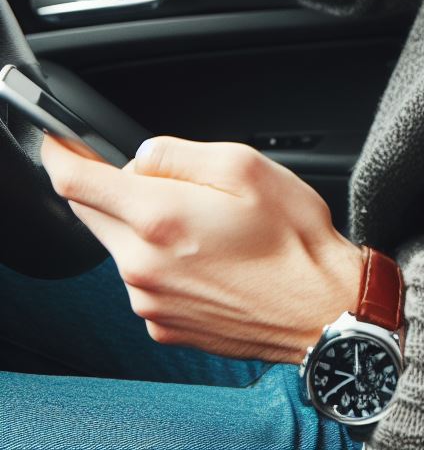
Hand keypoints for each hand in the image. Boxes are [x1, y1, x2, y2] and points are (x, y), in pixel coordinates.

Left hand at [39, 132, 365, 362]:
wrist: (319, 308)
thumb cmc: (294, 239)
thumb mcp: (247, 166)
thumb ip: (182, 153)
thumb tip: (143, 155)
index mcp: (159, 217)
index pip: (77, 182)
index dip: (61, 154)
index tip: (60, 141)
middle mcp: (142, 265)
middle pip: (92, 214)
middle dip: (111, 187)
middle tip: (165, 178)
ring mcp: (149, 301)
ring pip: (121, 246)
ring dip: (145, 225)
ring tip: (208, 223)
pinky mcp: (163, 326)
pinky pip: (144, 280)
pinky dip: (162, 260)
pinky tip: (210, 256)